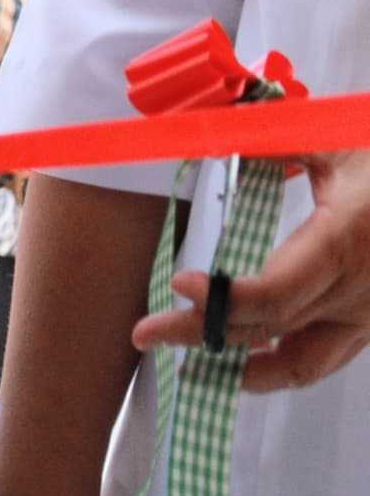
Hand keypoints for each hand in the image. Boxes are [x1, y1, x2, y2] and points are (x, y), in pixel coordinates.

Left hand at [133, 142, 369, 389]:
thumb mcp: (334, 143)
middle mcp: (358, 291)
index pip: (278, 291)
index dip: (226, 298)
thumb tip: (210, 128)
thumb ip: (274, 140)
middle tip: (147, 333)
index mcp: (344, 241)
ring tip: (185, 361)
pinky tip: (240, 363)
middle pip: (272, 326)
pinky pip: (323, 358)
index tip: (181, 286)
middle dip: (204, 332)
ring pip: (301, 360)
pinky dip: (277, 365)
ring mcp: (369, 317)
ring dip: (240, 367)